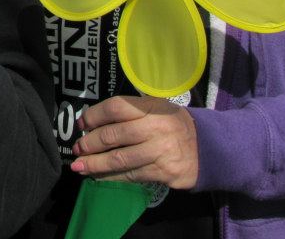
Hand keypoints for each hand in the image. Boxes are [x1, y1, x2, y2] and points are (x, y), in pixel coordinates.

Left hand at [69, 95, 198, 188]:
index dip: (94, 115)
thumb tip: (94, 120)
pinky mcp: (163, 172)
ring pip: (120, 158)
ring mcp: (160, 151)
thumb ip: (131, 110)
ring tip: (79, 165)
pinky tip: (99, 177)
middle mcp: (156, 127)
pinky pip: (131, 175)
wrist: (208, 148)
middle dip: (90, 143)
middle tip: (77, 148)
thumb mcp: (157, 108)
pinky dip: (112, 177)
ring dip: (95, 164)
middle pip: (114, 135)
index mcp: (152, 107)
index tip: (81, 124)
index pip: (116, 107)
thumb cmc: (173, 124)